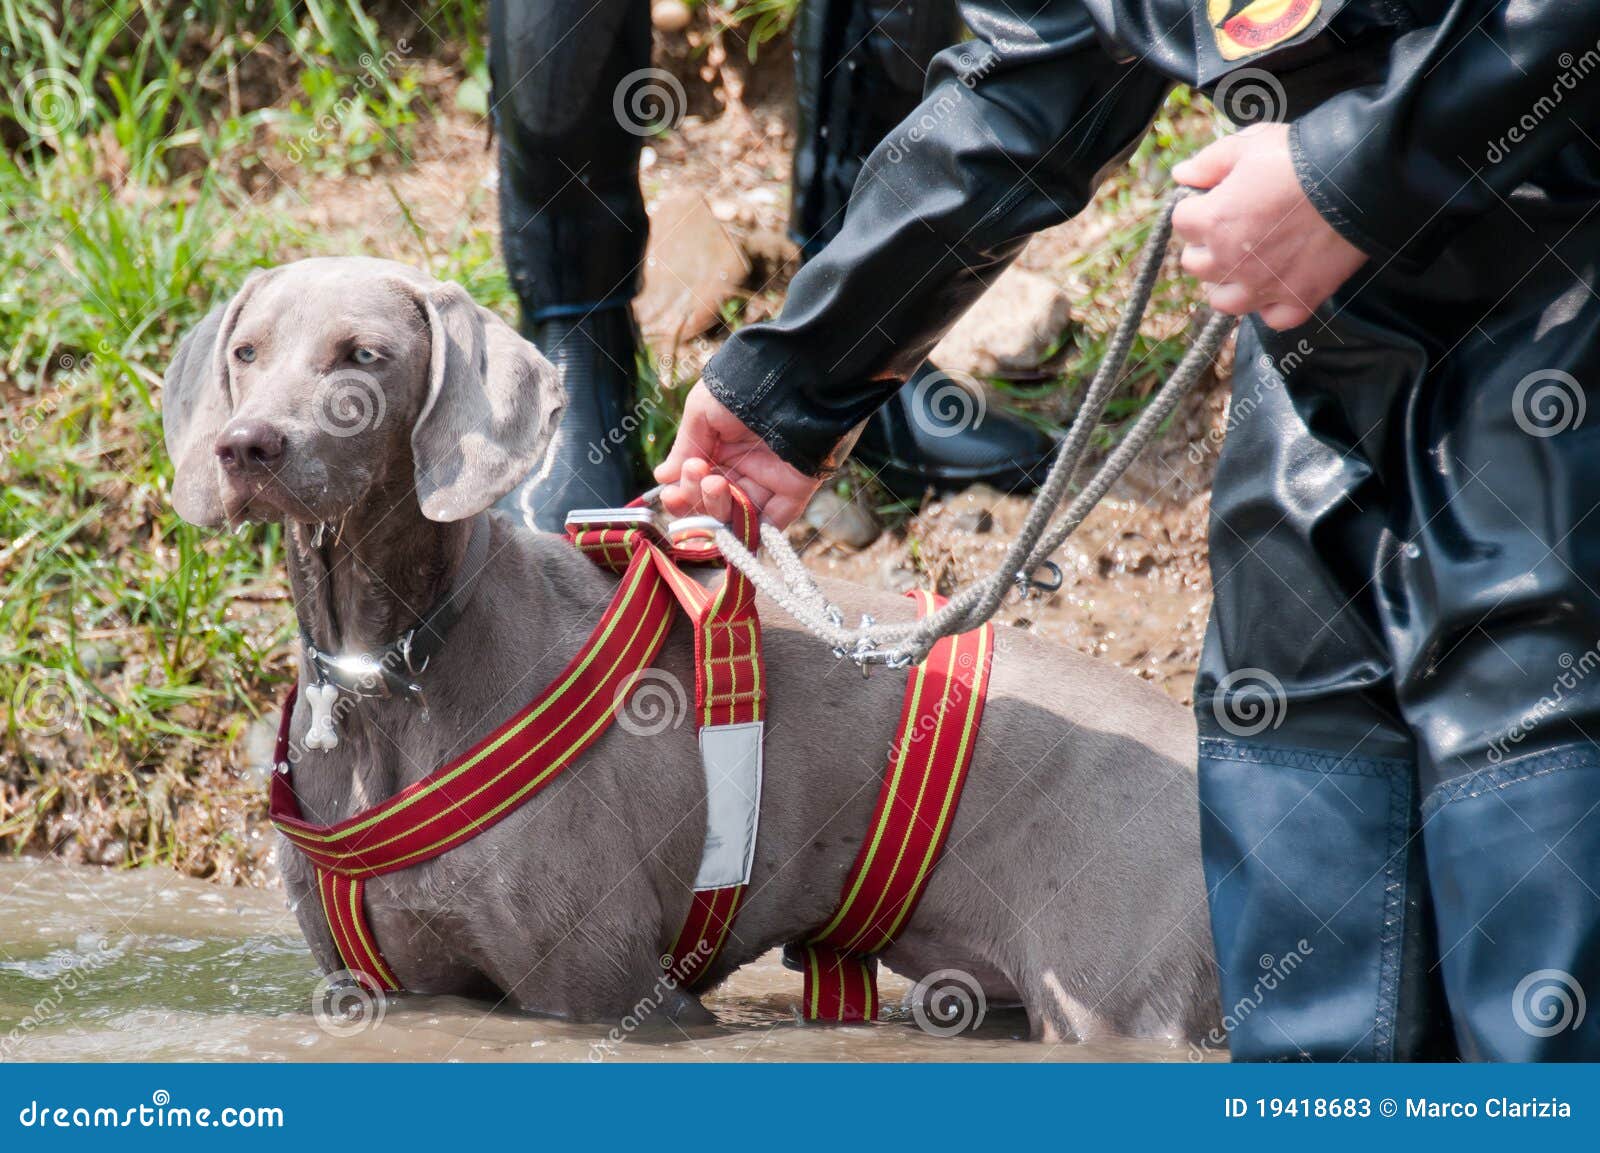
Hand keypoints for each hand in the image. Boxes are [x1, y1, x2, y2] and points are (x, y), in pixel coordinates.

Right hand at [653, 382, 820, 527]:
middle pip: (713, 504)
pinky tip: (731, 526)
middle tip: (697, 474)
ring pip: (736, 517)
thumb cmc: (741, 387)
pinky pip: (772, 524)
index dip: (681, 493)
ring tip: (714, 482)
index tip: (670, 490)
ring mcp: (769, 481)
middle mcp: (744, 467)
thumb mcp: (702, 411)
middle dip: (696, 498)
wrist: (787, 378)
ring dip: (717, 508)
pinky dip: (751, 533)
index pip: (696, 485)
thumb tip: (662, 477)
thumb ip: (685, 447)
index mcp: (721, 448)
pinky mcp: (794, 491)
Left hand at [1171, 123, 1367, 330]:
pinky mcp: (1298, 300)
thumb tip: (1182, 174)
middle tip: (1233, 226)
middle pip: (1195, 264)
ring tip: (1246, 261)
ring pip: (1223, 300)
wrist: (1361, 178)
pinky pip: (1271, 319)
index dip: (1198, 207)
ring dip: (1228, 282)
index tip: (1215, 198)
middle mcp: (1231, 261)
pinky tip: (1276, 285)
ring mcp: (1263, 286)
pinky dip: (1270, 306)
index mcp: (1214, 222)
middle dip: (1207, 244)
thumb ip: (1209, 162)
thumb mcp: (1251, 144)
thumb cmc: (1302, 157)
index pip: (1182, 222)